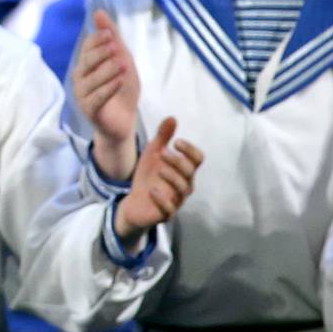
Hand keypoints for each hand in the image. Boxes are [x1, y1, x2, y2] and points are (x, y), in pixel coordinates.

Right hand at [71, 9, 140, 175]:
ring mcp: (82, 95)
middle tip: (115, 46)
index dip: (97, 39)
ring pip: (91, 80)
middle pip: (86, 61)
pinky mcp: (89, 111)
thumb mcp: (122, 59)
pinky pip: (97, 98)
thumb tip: (99, 11)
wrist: (124, 121)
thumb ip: (113, 37)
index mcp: (86, 64)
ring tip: (124, 64)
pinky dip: (109, 88)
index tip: (110, 33)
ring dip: (108, 70)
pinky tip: (121, 79)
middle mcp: (80, 79)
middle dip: (100, 53)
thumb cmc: (122, 89)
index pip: (87, 47)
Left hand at [113, 117, 203, 239]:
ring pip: (183, 190)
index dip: (190, 150)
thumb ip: (162, 137)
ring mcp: (176, 200)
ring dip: (172, 178)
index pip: (197, 159)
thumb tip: (172, 117)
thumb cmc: (149, 177)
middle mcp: (184, 185)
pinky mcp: (165, 214)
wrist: (134, 203)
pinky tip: (152, 190)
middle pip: (190, 173)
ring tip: (159, 170)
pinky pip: (169, 209)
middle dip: (178, 162)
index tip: (176, 142)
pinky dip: (162, 200)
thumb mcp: (152, 154)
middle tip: (163, 153)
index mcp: (184, 170)